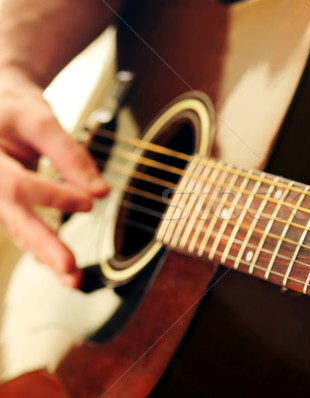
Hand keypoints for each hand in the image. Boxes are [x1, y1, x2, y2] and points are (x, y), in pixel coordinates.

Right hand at [0, 67, 107, 286]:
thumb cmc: (13, 109)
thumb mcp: (40, 120)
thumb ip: (69, 154)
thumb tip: (101, 191)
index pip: (17, 186)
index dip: (55, 196)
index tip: (90, 201)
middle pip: (13, 219)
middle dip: (44, 246)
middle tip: (70, 269)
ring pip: (19, 231)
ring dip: (47, 256)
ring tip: (73, 279)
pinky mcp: (7, 207)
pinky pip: (24, 230)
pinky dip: (44, 248)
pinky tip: (62, 268)